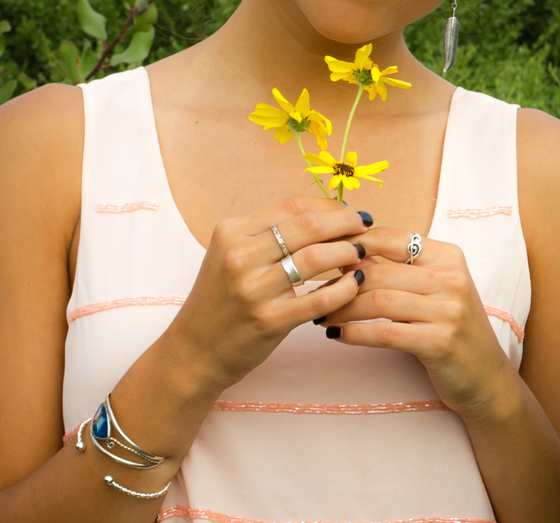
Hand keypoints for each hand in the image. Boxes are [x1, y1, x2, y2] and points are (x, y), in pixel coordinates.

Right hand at [165, 195, 369, 394]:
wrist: (193, 352)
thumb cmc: (221, 300)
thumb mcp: (232, 255)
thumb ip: (269, 234)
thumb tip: (325, 214)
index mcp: (232, 232)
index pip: (293, 206)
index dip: (330, 206)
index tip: (350, 212)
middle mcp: (239, 256)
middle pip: (309, 226)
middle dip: (346, 223)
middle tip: (365, 227)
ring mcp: (253, 289)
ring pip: (317, 257)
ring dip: (348, 252)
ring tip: (361, 254)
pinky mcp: (269, 320)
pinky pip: (321, 297)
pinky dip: (345, 288)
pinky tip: (354, 284)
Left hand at [321, 228, 519, 420]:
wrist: (486, 377)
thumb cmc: (452, 330)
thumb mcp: (434, 292)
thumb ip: (399, 272)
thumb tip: (346, 256)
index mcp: (449, 256)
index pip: (392, 238)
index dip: (353, 244)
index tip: (325, 255)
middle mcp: (452, 278)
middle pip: (379, 272)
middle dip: (339, 282)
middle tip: (314, 293)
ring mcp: (449, 310)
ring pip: (377, 301)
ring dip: (341, 309)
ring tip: (320, 315)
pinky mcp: (440, 342)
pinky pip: (384, 333)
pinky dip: (354, 333)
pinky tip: (336, 335)